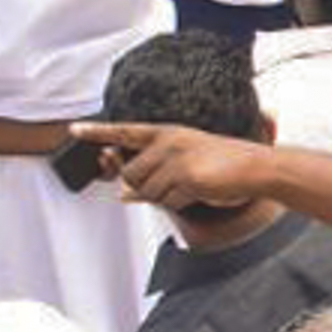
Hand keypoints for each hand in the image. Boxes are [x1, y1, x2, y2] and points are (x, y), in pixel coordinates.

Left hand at [67, 120, 276, 212]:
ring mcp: (176, 158)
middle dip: (145, 186)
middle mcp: (168, 142)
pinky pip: (166, 201)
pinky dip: (180, 202)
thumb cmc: (223, 165)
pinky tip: (199, 190)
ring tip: (191, 185)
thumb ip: (152, 176)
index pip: (125, 132)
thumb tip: (122, 195)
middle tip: (176, 182)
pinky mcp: (186, 176)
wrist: (257, 168)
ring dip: (165, 196)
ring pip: (146, 191)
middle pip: (130, 174)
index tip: (74, 129)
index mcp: (167, 133)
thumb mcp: (184, 164)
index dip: (97, 132)